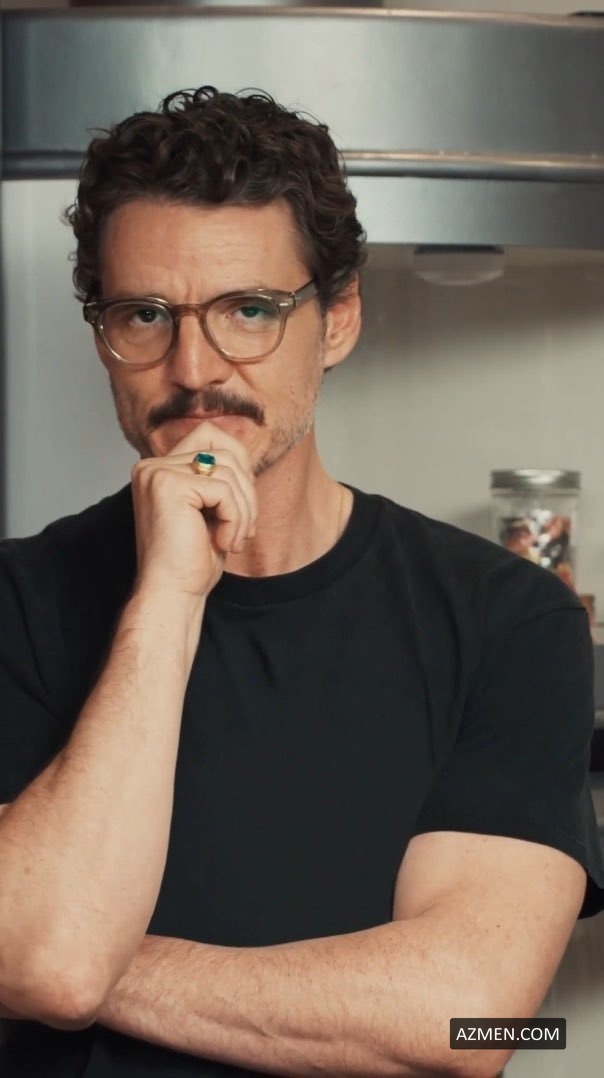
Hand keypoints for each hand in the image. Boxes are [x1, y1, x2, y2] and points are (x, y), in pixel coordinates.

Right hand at [131, 422, 256, 599]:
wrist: (172, 593)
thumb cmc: (192, 560)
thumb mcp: (211, 510)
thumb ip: (220, 477)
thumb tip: (247, 452)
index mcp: (159, 468)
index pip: (210, 435)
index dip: (239, 463)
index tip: (240, 505)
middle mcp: (152, 465)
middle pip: (225, 449)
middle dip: (247, 490)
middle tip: (244, 528)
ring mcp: (158, 473)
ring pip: (229, 470)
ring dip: (244, 510)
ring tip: (234, 539)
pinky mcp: (169, 485)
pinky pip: (224, 490)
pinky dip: (235, 519)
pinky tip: (223, 543)